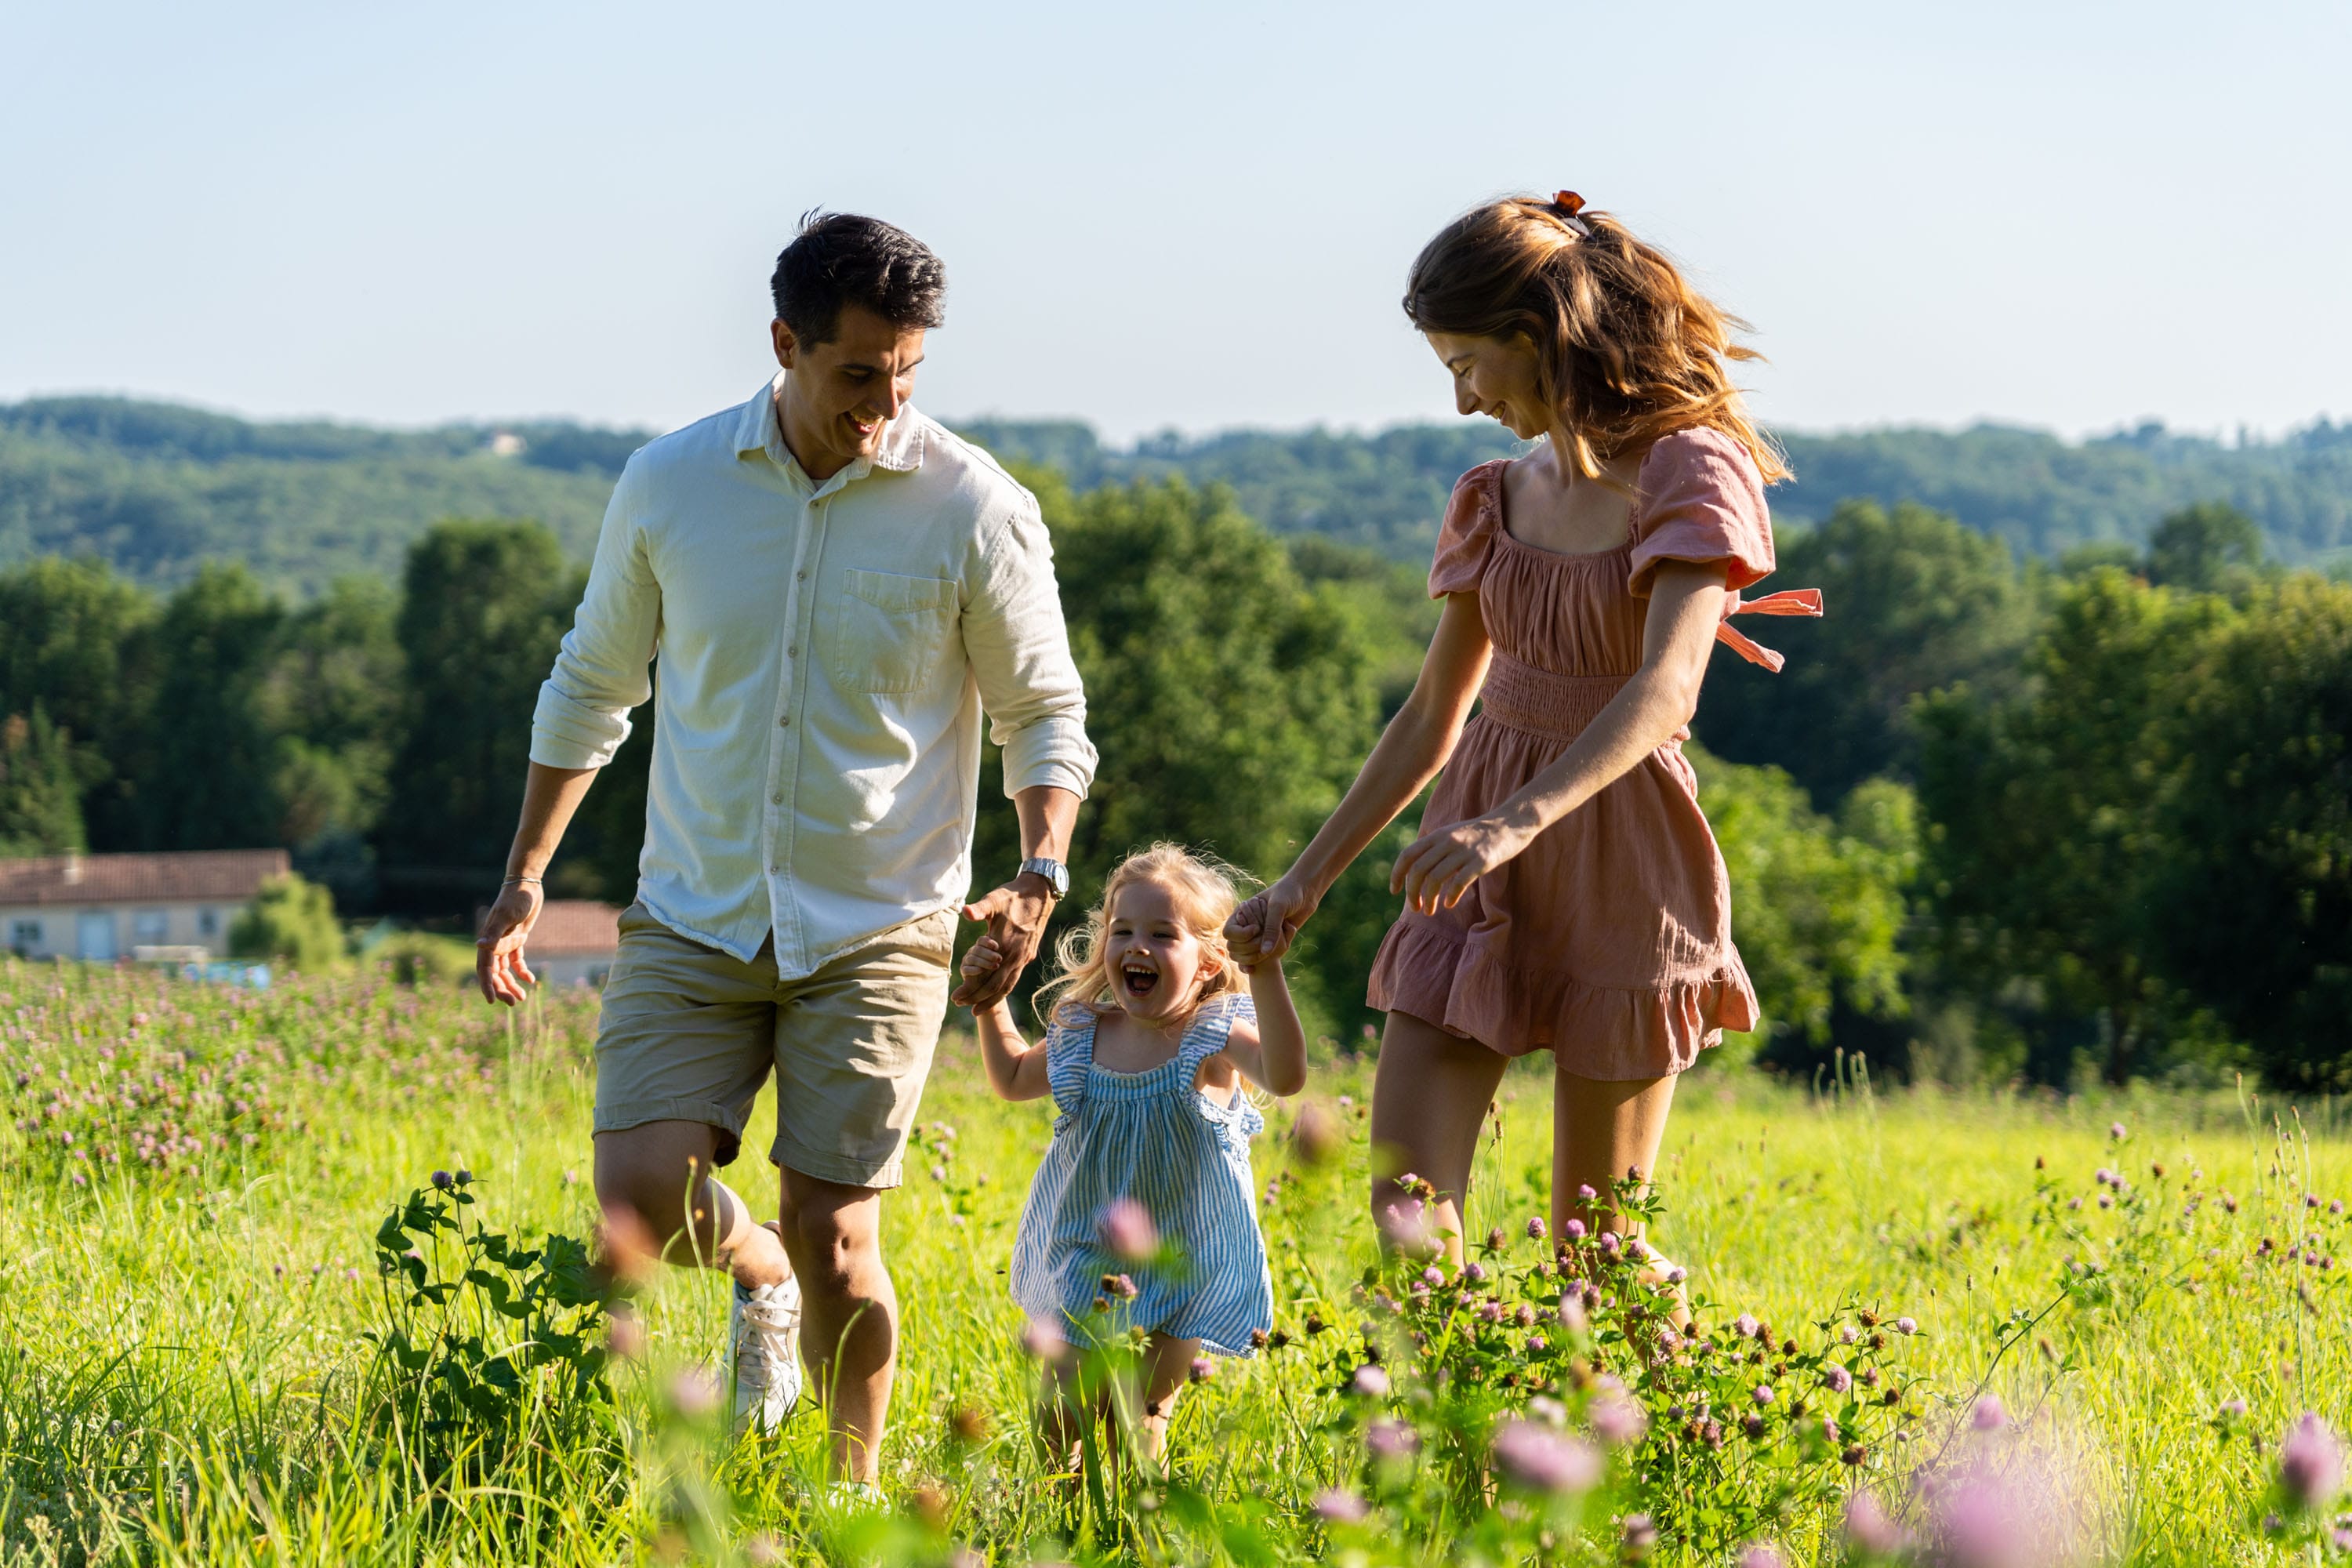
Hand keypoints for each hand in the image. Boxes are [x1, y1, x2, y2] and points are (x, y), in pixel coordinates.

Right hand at [475, 880, 543, 1004]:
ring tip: (522, 998)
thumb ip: (494, 933)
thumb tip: (480, 946)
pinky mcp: (517, 938)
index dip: (487, 986)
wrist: (527, 885)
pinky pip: (516, 960)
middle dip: (502, 989)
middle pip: (494, 973)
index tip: (492, 1001)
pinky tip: (531, 980)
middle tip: (514, 1003)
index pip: (484, 969)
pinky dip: (522, 971)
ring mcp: (505, 942)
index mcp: (487, 940)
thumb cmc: (515, 898)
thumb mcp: (506, 916)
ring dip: (512, 983)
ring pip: (505, 970)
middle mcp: (493, 943)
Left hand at [952, 874, 1053, 1006]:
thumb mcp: (994, 899)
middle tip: (960, 1005)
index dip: (970, 988)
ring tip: (976, 1009)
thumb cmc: (1012, 896)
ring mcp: (1023, 958)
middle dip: (977, 998)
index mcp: (1005, 946)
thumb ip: (980, 909)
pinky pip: (1013, 979)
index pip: (985, 975)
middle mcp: (1015, 956)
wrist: (1039, 895)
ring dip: (991, 999)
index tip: (955, 997)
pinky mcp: (1027, 956)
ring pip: (1007, 986)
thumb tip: (966, 911)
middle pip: (995, 986)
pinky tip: (994, 994)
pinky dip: (1002, 990)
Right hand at [1226, 874, 1317, 967]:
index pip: (1229, 932)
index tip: (1257, 929)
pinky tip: (1253, 971)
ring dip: (1252, 958)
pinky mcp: (1267, 942)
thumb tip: (1265, 952)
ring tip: (1270, 954)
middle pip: (1234, 947)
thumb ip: (1271, 929)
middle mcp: (1246, 925)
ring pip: (1242, 955)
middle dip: (1249, 949)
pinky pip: (1253, 958)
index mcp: (1242, 913)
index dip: (1241, 935)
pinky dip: (1251, 965)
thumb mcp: (1279, 908)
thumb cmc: (1289, 893)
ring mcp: (1256, 935)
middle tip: (1266, 945)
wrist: (1306, 893)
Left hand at [1392, 816, 1528, 914]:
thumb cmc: (1478, 835)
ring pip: (1435, 878)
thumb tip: (1414, 871)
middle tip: (1416, 907)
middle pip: (1418, 870)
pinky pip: (1459, 882)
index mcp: (1437, 835)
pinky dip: (1451, 896)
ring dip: (1429, 899)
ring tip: (1430, 911)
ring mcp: (1464, 851)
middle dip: (1412, 893)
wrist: (1510, 824)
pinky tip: (1449, 904)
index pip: (1407, 855)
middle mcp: (1447, 841)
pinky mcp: (1481, 861)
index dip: (1396, 874)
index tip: (1394, 891)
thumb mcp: (1451, 834)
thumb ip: (1433, 848)